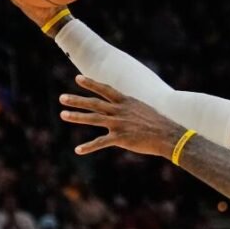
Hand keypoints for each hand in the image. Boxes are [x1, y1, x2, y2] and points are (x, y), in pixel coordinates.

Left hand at [60, 76, 186, 157]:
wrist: (168, 135)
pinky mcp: (120, 138)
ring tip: (63, 115)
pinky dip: (89, 146)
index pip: (105, 89)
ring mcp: (119, 124)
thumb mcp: (143, 109)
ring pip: (93, 119)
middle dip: (77, 100)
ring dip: (77, 117)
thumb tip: (125, 107)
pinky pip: (101, 142)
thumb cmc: (158, 123)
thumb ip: (130, 107)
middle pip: (94, 103)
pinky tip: (78, 150)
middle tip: (62, 98)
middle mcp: (120, 110)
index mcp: (126, 102)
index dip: (91, 83)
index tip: (78, 79)